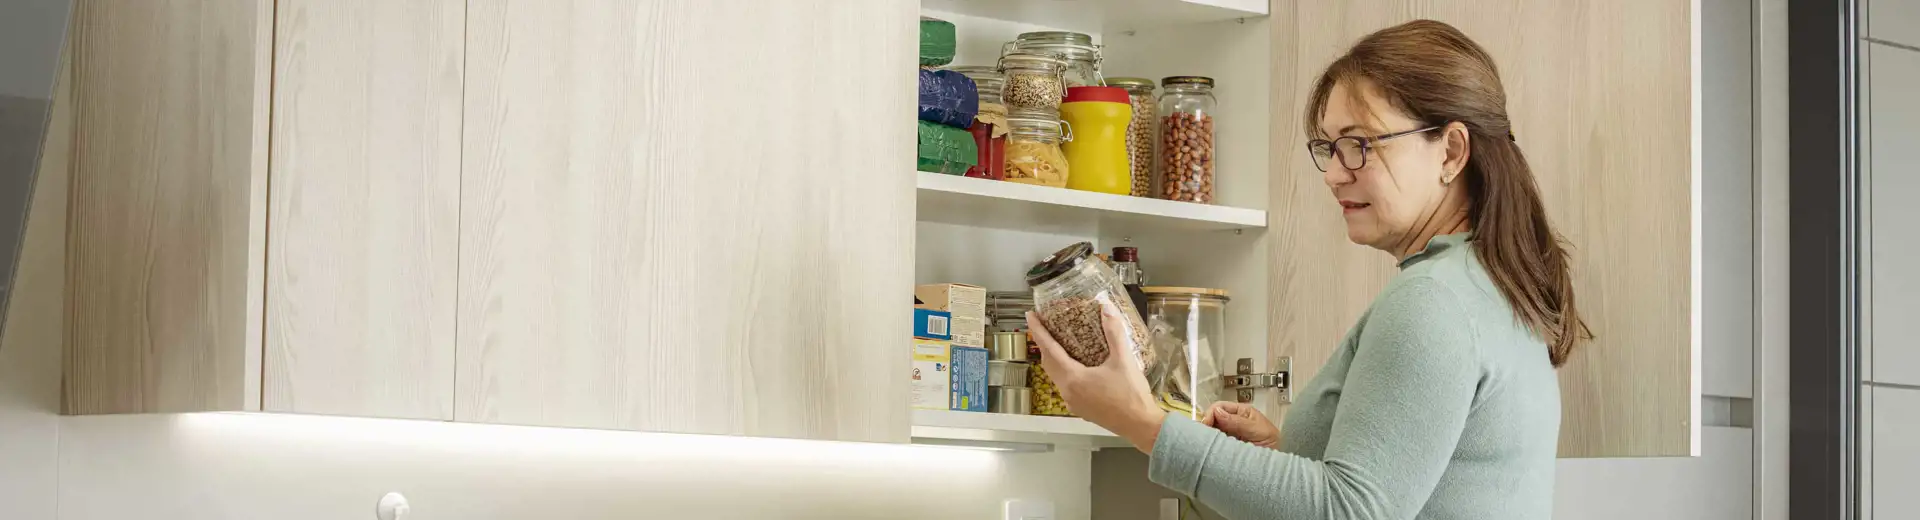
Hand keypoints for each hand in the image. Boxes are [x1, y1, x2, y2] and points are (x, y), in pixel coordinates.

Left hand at [1027, 297, 1164, 452]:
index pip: (1049, 349)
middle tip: (1043, 327)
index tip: (1030, 316)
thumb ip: (1114, 332)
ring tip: (1058, 343)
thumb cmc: (1131, 394)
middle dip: (1044, 344)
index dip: (1038, 331)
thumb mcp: (1124, 360)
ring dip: (1054, 359)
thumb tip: (1107, 308)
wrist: (1141, 425)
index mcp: (1073, 378)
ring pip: (1057, 376)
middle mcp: (1068, 392)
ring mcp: (1073, 403)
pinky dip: (1065, 372)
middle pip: (1049, 363)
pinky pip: (1066, 387)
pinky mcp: (1082, 410)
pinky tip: (1076, 366)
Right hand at [1200, 401, 1280, 448]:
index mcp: (1242, 412)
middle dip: (1206, 425)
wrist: (1280, 466)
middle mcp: (1233, 422)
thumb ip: (1239, 421)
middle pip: (1212, 418)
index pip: (1219, 407)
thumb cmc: (1275, 445)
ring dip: (1207, 437)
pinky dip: (1210, 447)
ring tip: (1206, 444)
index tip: (1206, 424)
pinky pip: (1214, 445)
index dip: (1211, 414)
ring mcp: (1228, 436)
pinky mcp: (1226, 449)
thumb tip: (1218, 412)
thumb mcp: (1258, 430)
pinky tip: (1210, 450)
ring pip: (1211, 432)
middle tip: (1203, 436)